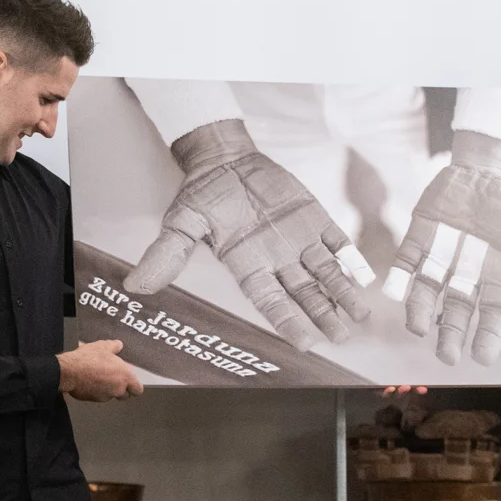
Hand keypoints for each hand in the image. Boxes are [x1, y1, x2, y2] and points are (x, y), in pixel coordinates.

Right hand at [57, 339, 143, 401]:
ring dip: (108, 389)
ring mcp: (106, 396)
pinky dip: (97, 390)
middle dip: (121, 388)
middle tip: (114, 377)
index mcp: (125, 377)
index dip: (135, 386)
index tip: (131, 382)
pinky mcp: (94, 399)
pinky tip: (90, 380)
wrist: (70, 372)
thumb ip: (114, 346)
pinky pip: (99, 396)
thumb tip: (118, 345)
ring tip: (99, 376)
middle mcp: (118, 389)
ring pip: (111, 395)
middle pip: (125, 394)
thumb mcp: (103, 346)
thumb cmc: (87, 360)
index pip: (138, 390)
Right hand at [125, 119, 374, 351]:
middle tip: (343, 336)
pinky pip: (337, 242)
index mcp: (248, 267)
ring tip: (360, 314)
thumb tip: (135, 284)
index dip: (288, 320)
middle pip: (304, 294)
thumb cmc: (202, 194)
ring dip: (342, 293)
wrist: (224, 159)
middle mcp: (277, 261)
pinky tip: (365, 275)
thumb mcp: (181, 224)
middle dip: (323, 314)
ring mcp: (298, 241)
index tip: (306, 341)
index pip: (271, 301)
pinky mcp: (315, 219)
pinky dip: (351, 258)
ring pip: (324, 274)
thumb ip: (167, 254)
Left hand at [384, 129, 500, 366]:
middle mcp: (468, 271)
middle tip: (446, 356)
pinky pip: (406, 260)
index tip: (482, 357)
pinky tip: (393, 290)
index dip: (488, 334)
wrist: (488, 164)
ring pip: (428, 290)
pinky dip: (399, 275)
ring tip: (418, 329)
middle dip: (451, 332)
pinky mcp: (419, 236)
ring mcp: (442, 254)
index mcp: (499, 274)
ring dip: (422, 310)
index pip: (495, 312)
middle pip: (458, 309)